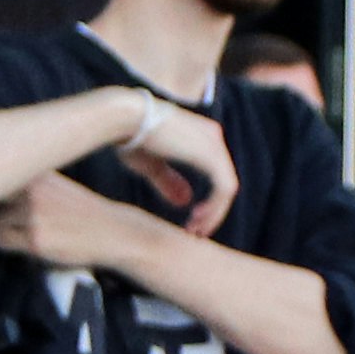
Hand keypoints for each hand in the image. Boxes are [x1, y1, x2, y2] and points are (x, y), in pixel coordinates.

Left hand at [0, 170, 149, 273]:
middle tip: (22, 220)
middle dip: (2, 213)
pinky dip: (9, 244)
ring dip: (6, 230)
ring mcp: (33, 215)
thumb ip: (28, 182)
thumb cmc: (80, 209)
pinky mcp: (35, 239)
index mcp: (39, 173)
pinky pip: (2, 241)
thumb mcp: (56, 184)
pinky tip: (31, 241)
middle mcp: (34, 191)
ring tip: (32, 231)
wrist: (110, 230)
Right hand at [111, 100, 239, 231]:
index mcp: (202, 137)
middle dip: (212, 212)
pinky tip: (196, 219)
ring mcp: (214, 145)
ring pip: (226, 189)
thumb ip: (170, 182)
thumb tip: (186, 201)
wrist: (127, 119)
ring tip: (194, 231)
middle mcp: (213, 138)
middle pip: (223, 183)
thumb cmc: (133, 139)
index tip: (189, 223)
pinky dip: (214, 208)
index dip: (207, 203)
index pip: (215, 175)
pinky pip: (223, 189)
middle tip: (194, 234)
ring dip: (213, 214)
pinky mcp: (211, 155)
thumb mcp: (152, 165)